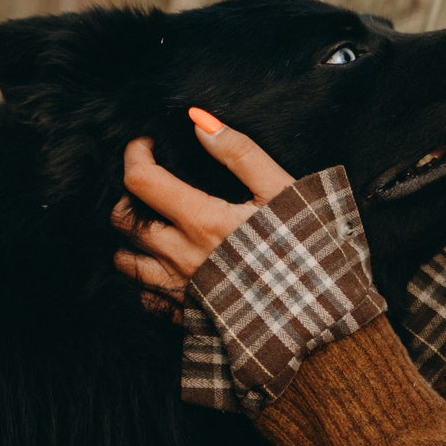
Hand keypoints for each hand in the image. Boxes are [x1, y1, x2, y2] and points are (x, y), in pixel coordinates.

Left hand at [111, 109, 298, 314]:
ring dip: (131, 239)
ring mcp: (180, 292)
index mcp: (203, 222)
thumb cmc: (307, 254)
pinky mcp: (185, 318)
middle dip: (126, 195)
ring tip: (153, 225)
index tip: (147, 144)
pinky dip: (145, 278)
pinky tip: (166, 266)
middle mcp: (181, 259)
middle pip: (122, 221)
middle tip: (148, 185)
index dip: (135, 154)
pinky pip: (145, 298)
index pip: (141, 180)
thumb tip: (201, 122)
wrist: (323, 323)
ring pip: (125, 262)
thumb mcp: (283, 192)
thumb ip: (241, 154)